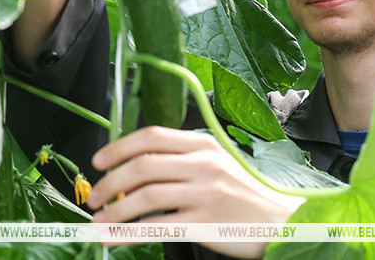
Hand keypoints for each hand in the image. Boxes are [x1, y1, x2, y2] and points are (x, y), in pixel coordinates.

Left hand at [87, 127, 304, 258]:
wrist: (280, 221)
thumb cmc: (246, 194)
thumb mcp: (219, 163)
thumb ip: (184, 159)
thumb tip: (137, 165)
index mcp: (204, 145)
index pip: (152, 137)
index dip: (118, 148)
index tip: (99, 162)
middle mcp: (204, 165)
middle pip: (142, 166)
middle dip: (110, 182)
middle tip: (94, 195)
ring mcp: (205, 194)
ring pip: (144, 197)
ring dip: (114, 210)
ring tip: (99, 219)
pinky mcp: (205, 223)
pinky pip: (157, 227)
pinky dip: (128, 233)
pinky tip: (113, 238)